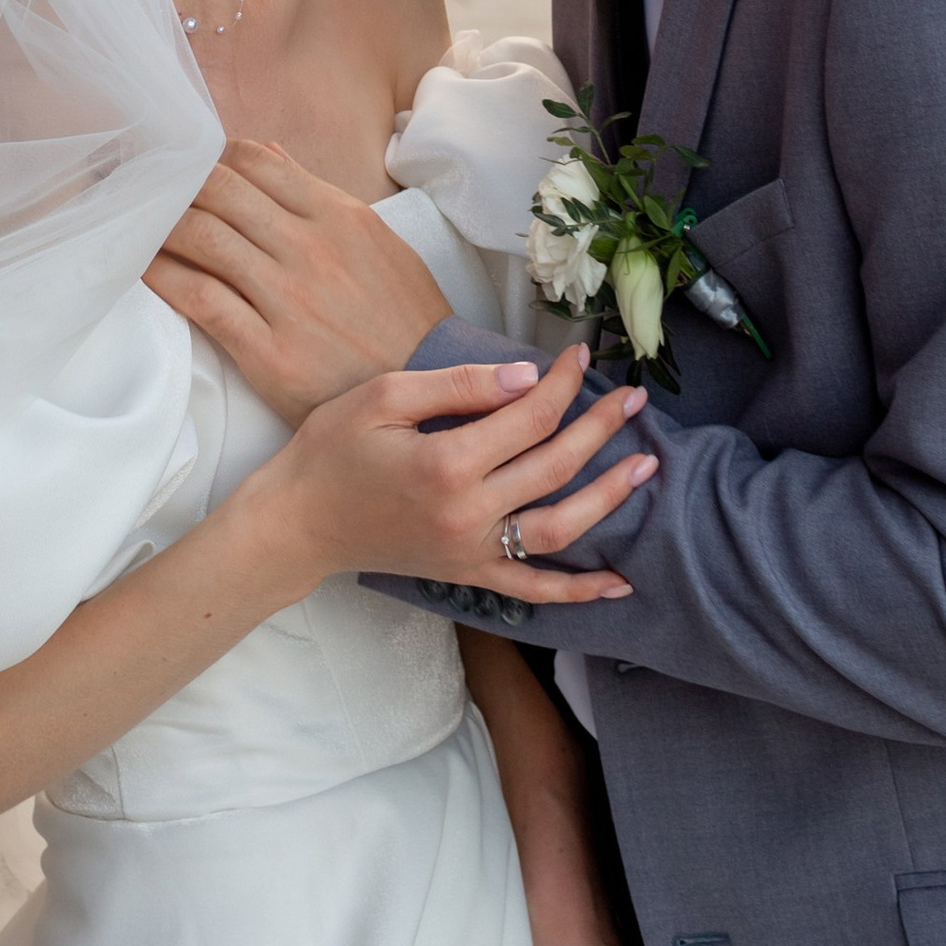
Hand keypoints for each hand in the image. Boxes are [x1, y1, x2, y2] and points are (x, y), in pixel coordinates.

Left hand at [147, 138, 452, 419]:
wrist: (431, 391)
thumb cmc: (405, 318)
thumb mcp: (378, 243)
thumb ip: (320, 197)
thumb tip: (270, 154)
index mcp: (338, 215)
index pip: (255, 161)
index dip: (211, 157)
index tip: (187, 166)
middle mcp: (309, 248)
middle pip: (218, 191)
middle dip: (175, 185)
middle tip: (148, 192)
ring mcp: (287, 298)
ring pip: (201, 238)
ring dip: (159, 227)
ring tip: (136, 226)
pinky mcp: (268, 351)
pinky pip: (199, 299)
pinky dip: (162, 277)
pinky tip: (143, 270)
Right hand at [247, 345, 654, 602]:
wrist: (298, 523)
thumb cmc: (332, 450)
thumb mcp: (385, 397)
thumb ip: (458, 386)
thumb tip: (527, 377)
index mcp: (448, 463)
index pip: (529, 417)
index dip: (563, 383)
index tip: (582, 355)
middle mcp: (469, 513)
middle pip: (555, 465)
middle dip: (601, 427)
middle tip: (636, 398)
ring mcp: (472, 552)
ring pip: (560, 529)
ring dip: (608, 498)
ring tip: (646, 467)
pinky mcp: (468, 575)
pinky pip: (534, 590)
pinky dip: (580, 590)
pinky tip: (620, 583)